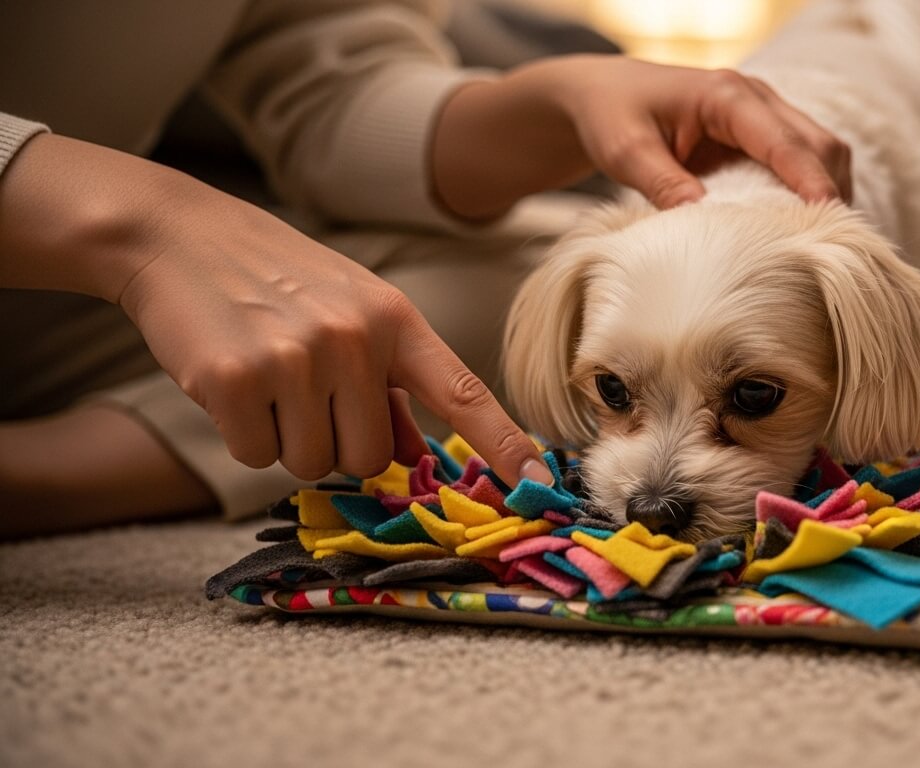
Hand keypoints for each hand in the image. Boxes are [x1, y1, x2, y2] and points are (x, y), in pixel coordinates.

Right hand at [0, 134, 553, 485]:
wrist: (178, 236)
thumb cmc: (277, 281)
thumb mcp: (350, 315)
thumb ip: (390, 388)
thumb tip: (418, 458)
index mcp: (395, 319)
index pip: (464, 393)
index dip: (504, 445)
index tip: (539, 486)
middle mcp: (356, 338)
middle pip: (370, 457)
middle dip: (337, 441)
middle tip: (304, 390)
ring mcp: (297, 358)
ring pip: (313, 463)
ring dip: (287, 438)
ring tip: (267, 377)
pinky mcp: (237, 380)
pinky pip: (257, 456)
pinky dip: (242, 434)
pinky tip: (231, 382)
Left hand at [432, 55, 850, 216]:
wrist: (605, 96)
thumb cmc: (612, 117)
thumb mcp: (624, 151)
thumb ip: (661, 181)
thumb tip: (699, 217)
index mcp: (725, 96)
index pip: (783, 140)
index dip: (809, 180)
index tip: (827, 219)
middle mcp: (755, 99)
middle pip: (820, 144)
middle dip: (832, 192)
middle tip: (831, 247)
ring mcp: (765, 115)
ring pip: (822, 153)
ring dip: (828, 195)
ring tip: (823, 246)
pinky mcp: (763, 137)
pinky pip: (804, 164)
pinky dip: (811, 196)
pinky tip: (802, 233)